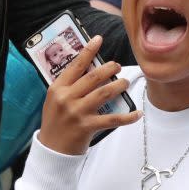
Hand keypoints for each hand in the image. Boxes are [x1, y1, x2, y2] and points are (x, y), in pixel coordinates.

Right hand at [38, 35, 140, 155]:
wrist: (51, 150)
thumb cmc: (55, 122)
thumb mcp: (55, 100)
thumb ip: (69, 86)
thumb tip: (90, 71)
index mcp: (58, 88)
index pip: (76, 65)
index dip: (89, 51)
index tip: (98, 39)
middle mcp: (66, 98)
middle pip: (93, 77)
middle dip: (109, 68)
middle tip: (117, 66)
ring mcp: (77, 112)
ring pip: (104, 93)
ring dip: (118, 85)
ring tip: (125, 82)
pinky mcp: (87, 126)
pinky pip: (112, 119)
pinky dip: (127, 116)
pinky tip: (137, 113)